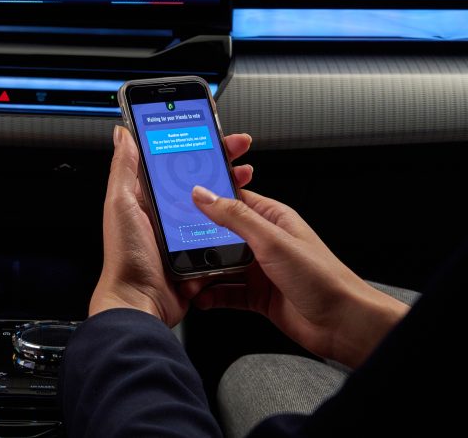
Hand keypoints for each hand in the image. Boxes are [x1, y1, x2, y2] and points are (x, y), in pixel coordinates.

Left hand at [89, 125, 253, 325]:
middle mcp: (165, 215)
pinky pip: (221, 237)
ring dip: (233, 194)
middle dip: (221, 165)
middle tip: (239, 153)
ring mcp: (183, 236)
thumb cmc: (125, 257)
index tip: (212, 134)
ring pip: (215, 208)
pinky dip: (234, 228)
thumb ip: (124, 168)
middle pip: (199, 182)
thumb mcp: (120, 203)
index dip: (194, 147)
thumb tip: (123, 134)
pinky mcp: (198, 256)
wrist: (141, 303)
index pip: (174, 164)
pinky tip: (244, 215)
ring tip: (245, 181)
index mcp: (146, 199)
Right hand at [186, 187, 408, 367]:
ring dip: (202, 272)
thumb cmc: (322, 278)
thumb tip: (204, 194)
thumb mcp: (272, 240)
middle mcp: (265, 242)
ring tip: (185, 277)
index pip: (233, 200)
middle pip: (221, 235)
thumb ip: (234, 217)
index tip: (180, 198)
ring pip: (221, 265)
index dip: (207, 197)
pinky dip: (212, 295)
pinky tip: (200, 298)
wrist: (343, 324)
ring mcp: (261, 270)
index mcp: (273, 219)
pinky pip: (228, 292)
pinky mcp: (259, 296)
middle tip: (174, 243)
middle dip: (197, 241)